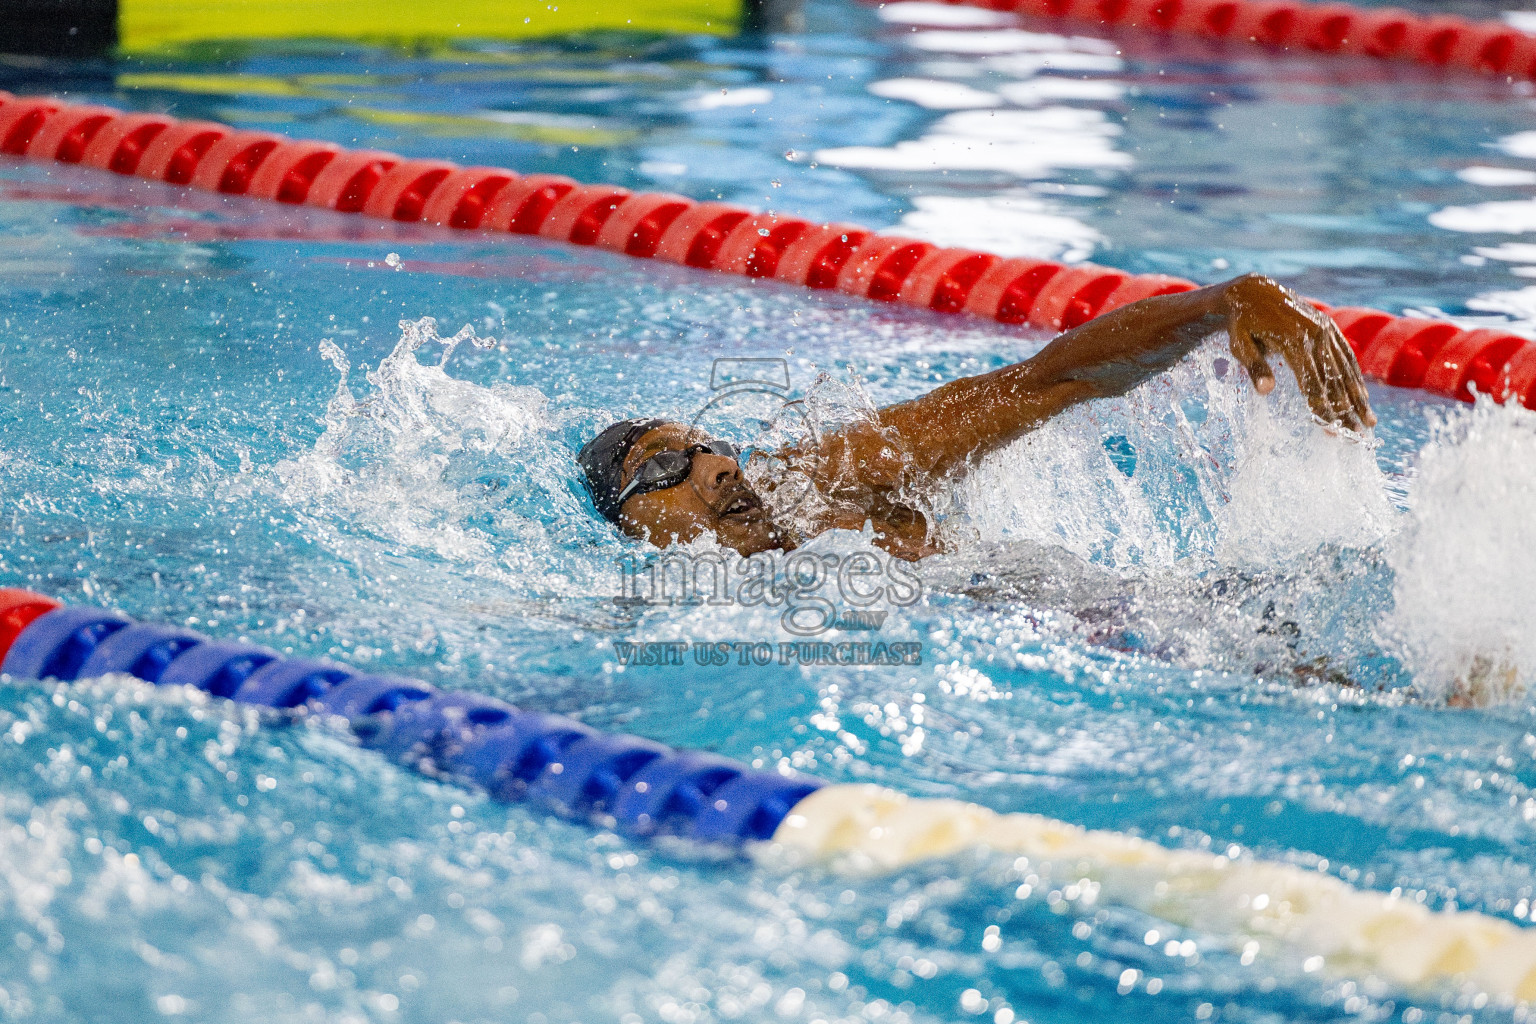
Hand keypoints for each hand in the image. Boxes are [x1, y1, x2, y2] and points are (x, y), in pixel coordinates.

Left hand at [1218, 274, 1375, 430]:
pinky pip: (1345, 355)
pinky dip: (1355, 377)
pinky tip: (1363, 396)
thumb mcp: (1239, 344)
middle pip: (1334, 380)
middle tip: (1357, 437)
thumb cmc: (1241, 323)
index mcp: (1294, 341)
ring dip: (1358, 398)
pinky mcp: (1328, 327)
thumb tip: (1265, 392)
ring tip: (1369, 422)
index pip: (1312, 383)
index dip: (1322, 409)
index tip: (1331, 431)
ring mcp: (1325, 329)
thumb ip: (1254, 367)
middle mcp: (1316, 335)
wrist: (1254, 290)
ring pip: (1346, 369)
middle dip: (1346, 411)